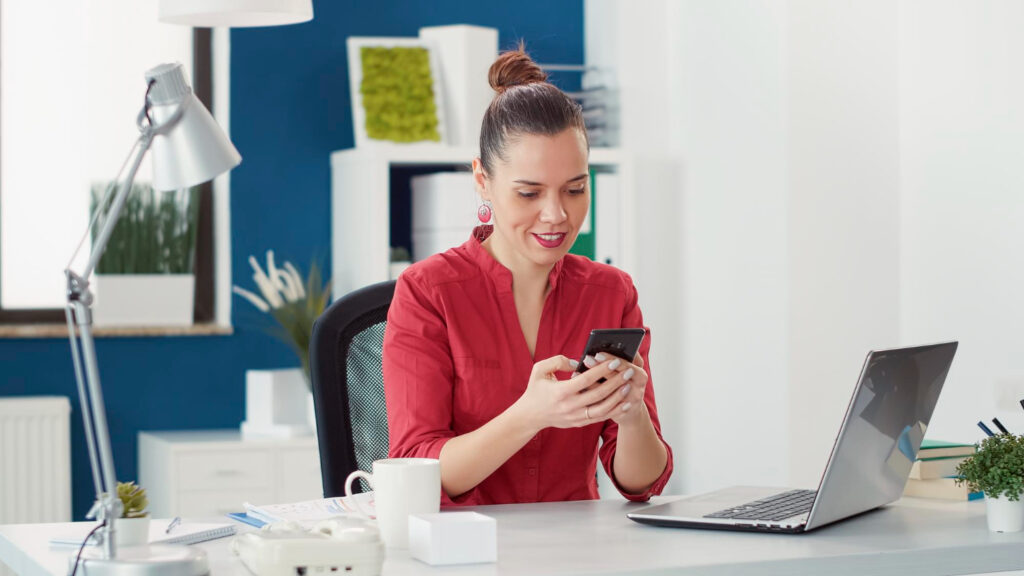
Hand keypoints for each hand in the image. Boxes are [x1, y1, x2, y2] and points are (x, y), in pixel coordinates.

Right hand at [512, 354, 632, 433]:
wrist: (530, 416)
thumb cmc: (535, 390)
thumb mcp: (539, 370)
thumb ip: (557, 361)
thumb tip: (577, 361)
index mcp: (561, 392)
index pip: (586, 380)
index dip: (601, 370)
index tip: (614, 362)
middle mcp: (570, 406)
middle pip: (599, 394)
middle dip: (616, 382)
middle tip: (628, 372)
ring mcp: (576, 416)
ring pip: (603, 409)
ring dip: (618, 397)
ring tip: (628, 386)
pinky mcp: (579, 423)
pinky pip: (600, 417)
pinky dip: (614, 410)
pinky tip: (623, 402)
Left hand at [585, 352, 649, 426]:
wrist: (632, 410)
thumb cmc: (629, 382)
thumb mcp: (633, 369)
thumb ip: (627, 358)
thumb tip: (613, 348)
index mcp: (640, 376)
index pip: (626, 365)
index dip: (611, 359)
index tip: (598, 354)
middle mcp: (636, 390)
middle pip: (615, 378)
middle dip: (600, 368)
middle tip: (587, 359)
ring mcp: (627, 402)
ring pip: (607, 393)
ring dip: (591, 382)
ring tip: (577, 373)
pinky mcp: (618, 412)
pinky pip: (601, 404)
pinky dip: (590, 395)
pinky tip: (579, 388)